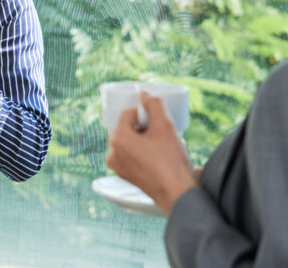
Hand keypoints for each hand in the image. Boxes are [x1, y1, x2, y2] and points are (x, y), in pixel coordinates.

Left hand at [105, 92, 196, 213]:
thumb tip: (145, 95)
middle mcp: (112, 152)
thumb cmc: (170, 160)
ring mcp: (116, 166)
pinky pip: (128, 156)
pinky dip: (139, 152)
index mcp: (118, 138)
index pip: (128, 114)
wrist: (176, 192)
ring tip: (159, 146)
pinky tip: (155, 157)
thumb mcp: (165, 126)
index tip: (157, 121)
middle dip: (142, 127)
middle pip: (126, 128)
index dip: (144, 114)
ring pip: (127, 142)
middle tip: (159, 134)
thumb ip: (154, 106)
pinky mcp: (123, 175)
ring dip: (141, 140)